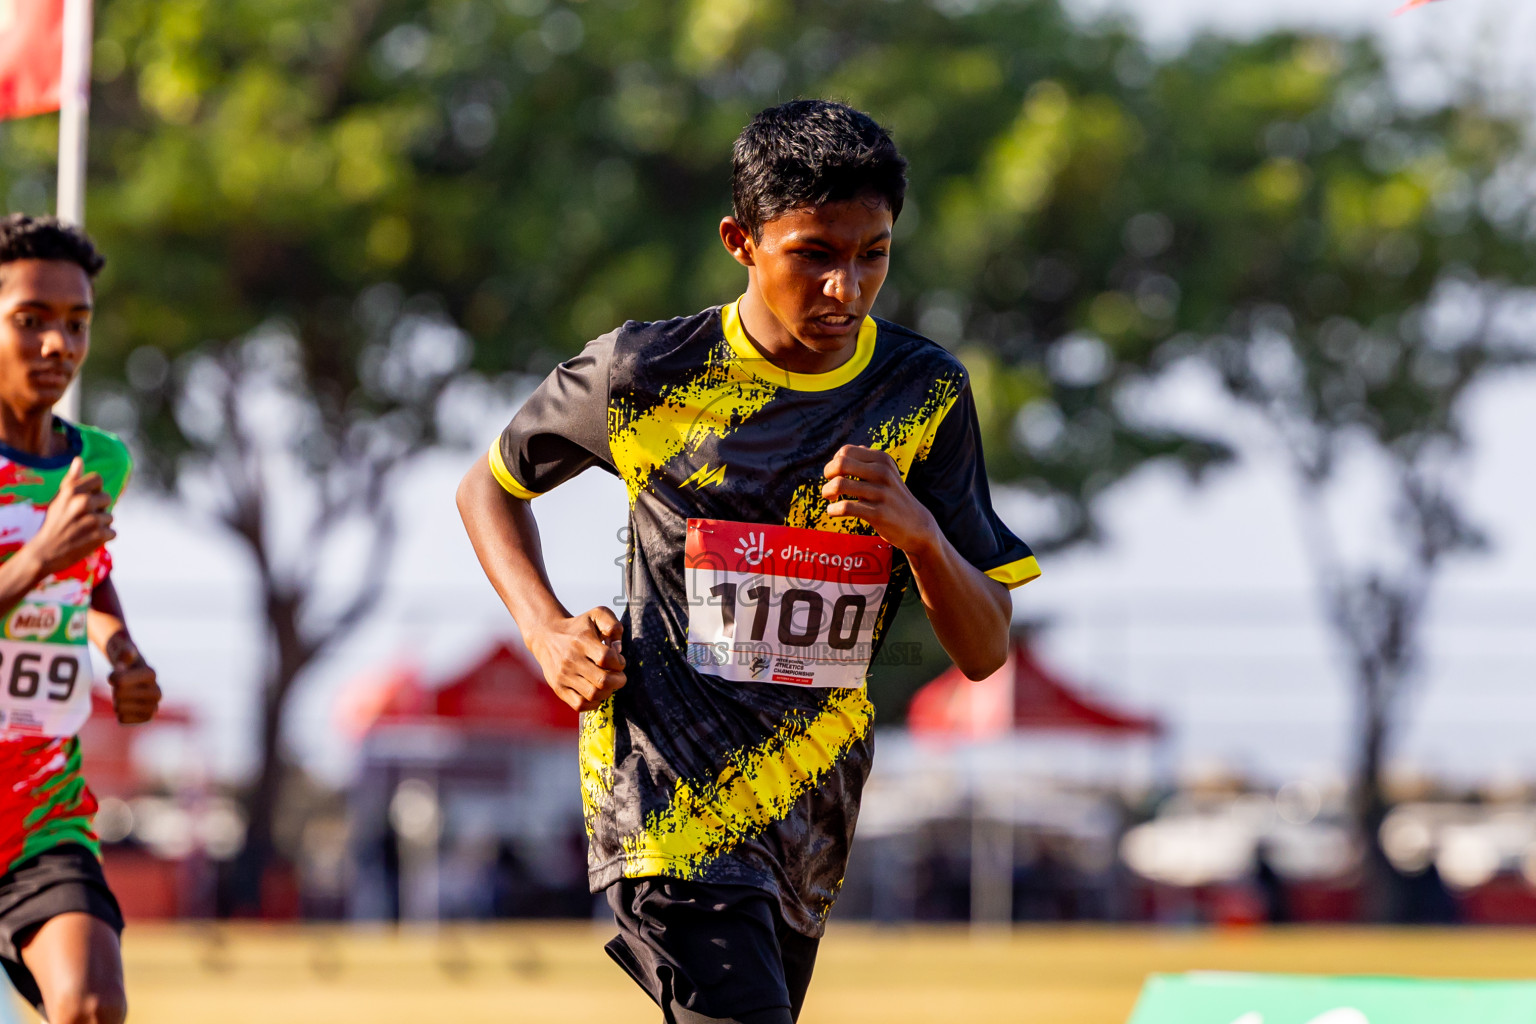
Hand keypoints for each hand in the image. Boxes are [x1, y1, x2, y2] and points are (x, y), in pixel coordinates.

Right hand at [27, 458, 113, 577]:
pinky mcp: (100, 535)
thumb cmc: (54, 523)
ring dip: (101, 525)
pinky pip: (112, 533)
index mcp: (72, 491)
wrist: (45, 552)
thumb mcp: (58, 499)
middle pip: (107, 498)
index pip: (98, 479)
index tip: (84, 500)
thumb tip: (79, 459)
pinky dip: (103, 538)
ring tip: (83, 531)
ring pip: (110, 517)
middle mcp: (82, 502)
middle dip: (98, 509)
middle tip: (82, 519)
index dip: (93, 490)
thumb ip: (72, 480)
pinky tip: (88, 540)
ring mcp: (92, 519)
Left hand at [106, 635, 159, 724]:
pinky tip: (128, 706)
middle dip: (115, 690)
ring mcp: (154, 706)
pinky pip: (123, 720)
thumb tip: (128, 654)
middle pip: (119, 695)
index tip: (115, 674)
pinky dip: (120, 713)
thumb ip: (124, 651)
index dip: (113, 677)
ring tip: (125, 696)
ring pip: (120, 709)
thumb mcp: (123, 650)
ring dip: (118, 702)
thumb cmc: (125, 662)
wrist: (134, 678)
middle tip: (121, 686)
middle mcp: (157, 692)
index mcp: (151, 674)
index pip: (120, 681)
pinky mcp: (147, 718)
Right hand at [527, 607, 625, 712]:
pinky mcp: (558, 688)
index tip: (618, 661)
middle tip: (619, 676)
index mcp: (582, 641)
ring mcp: (563, 676)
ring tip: (608, 684)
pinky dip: (593, 703)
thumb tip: (618, 646)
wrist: (546, 635)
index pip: (607, 659)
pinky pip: (580, 704)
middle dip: (619, 681)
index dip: (619, 663)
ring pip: (593, 695)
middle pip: (602, 681)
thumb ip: (612, 624)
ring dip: (608, 692)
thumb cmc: (578, 627)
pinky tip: (596, 693)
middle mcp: (571, 659)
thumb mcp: (596, 615)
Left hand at [822, 445, 939, 553]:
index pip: (845, 451)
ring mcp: (881, 493)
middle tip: (829, 487)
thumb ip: (865, 462)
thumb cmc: (893, 498)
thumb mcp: (885, 474)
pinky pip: (846, 507)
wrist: (916, 524)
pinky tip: (833, 511)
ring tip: (830, 499)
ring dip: (827, 492)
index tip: (836, 476)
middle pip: (840, 463)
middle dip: (827, 474)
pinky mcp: (878, 513)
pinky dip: (833, 510)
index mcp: (882, 459)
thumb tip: (842, 453)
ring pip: (840, 485)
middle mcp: (882, 472)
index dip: (834, 463)